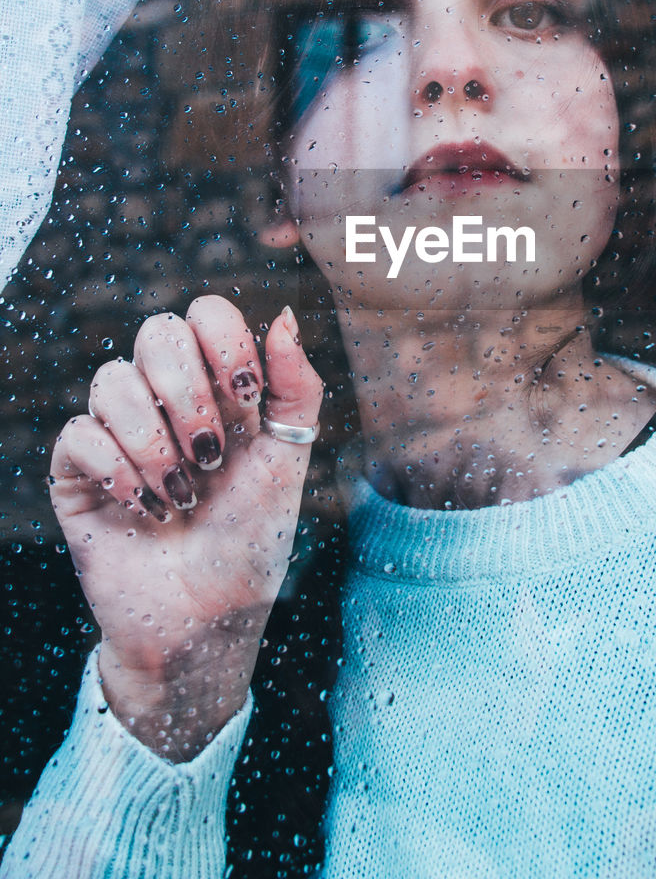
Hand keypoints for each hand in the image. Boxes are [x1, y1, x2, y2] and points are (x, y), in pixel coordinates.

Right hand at [49, 296, 322, 758]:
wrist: (207, 621)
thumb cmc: (252, 541)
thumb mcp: (288, 461)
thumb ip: (296, 387)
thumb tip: (285, 315)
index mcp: (218, 387)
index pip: (205, 314)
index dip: (224, 340)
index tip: (247, 394)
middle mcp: (165, 400)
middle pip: (157, 332)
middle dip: (190, 394)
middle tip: (210, 454)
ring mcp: (119, 432)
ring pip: (112, 379)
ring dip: (154, 442)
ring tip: (180, 495)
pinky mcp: (80, 472)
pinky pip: (79, 432)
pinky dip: (117, 469)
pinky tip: (143, 507)